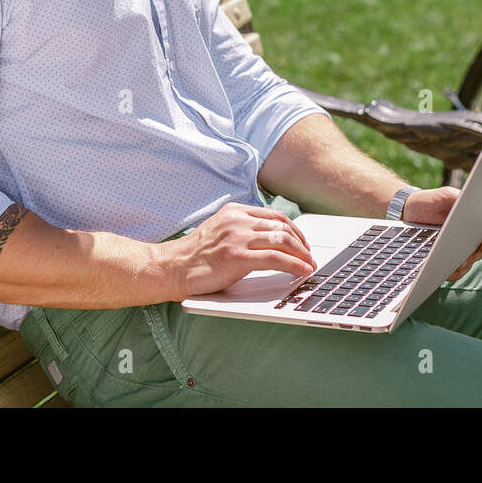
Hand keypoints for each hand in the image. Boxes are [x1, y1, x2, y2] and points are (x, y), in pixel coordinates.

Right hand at [164, 202, 317, 299]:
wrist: (171, 267)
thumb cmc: (194, 256)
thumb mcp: (220, 231)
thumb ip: (241, 230)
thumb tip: (270, 241)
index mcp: (234, 211)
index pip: (275, 216)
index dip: (294, 230)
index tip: (302, 244)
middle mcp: (238, 220)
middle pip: (283, 226)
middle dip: (302, 243)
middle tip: (309, 257)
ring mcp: (238, 237)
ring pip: (283, 240)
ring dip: (302, 255)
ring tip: (309, 266)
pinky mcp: (238, 257)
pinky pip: (276, 258)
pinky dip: (295, 265)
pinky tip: (303, 271)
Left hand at [400, 186, 481, 281]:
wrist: (409, 213)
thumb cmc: (431, 201)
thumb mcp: (445, 195)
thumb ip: (459, 198)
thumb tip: (468, 205)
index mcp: (479, 220)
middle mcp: (474, 238)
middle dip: (474, 255)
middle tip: (462, 257)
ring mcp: (461, 251)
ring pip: (469, 264)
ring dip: (461, 266)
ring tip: (448, 263)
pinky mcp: (447, 261)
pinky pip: (454, 273)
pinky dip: (449, 272)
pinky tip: (440, 268)